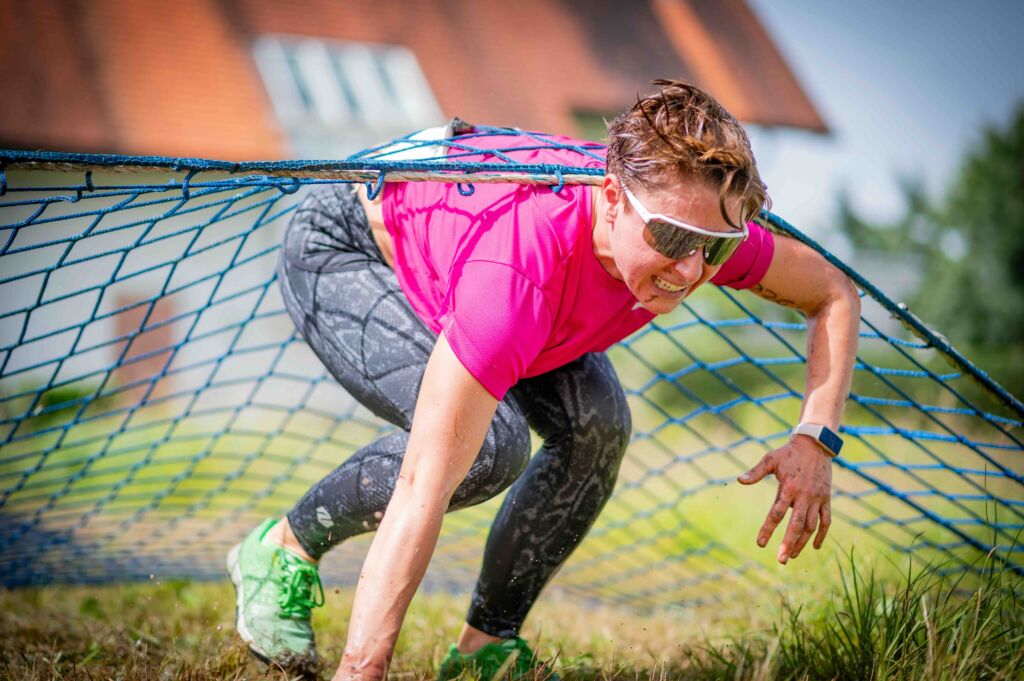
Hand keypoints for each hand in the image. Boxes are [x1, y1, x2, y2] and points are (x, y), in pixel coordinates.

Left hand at [737, 435, 832, 563]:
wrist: (815, 446)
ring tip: (793, 555)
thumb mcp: (770, 460)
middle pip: (796, 525)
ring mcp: (817, 499)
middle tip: (781, 560)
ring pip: (811, 526)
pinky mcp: (826, 499)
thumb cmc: (789, 453)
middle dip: (789, 543)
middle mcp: (804, 496)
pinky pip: (826, 521)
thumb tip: (739, 480)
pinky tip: (815, 547)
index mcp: (788, 488)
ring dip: (802, 542)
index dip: (768, 529)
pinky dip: (822, 535)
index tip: (760, 544)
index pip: (777, 513)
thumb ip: (756, 472)